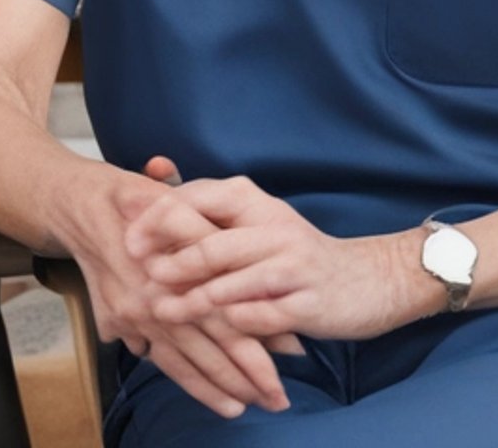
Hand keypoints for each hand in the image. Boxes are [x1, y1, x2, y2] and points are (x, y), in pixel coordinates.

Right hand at [61, 158, 299, 421]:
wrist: (77, 204)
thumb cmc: (132, 197)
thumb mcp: (177, 205)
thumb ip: (216, 245)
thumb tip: (256, 291)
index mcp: (176, 262)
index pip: (227, 310)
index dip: (261, 336)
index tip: (294, 354)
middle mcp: (157, 294)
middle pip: (212, 343)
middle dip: (247, 374)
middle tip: (277, 397)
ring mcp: (136, 311)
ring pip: (185, 359)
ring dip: (218, 386)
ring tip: (246, 404)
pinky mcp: (118, 321)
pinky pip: (158, 357)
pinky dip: (186, 379)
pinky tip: (204, 393)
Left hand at [125, 174, 420, 342]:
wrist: (368, 278)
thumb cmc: (294, 250)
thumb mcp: (254, 217)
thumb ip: (207, 204)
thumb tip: (151, 169)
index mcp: (254, 201)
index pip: (198, 199)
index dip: (160, 218)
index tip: (129, 237)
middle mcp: (273, 227)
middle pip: (215, 243)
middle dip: (175, 261)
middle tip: (143, 274)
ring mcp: (294, 266)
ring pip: (237, 282)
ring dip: (197, 299)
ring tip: (165, 310)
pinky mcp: (311, 302)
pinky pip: (269, 314)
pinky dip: (243, 321)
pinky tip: (221, 327)